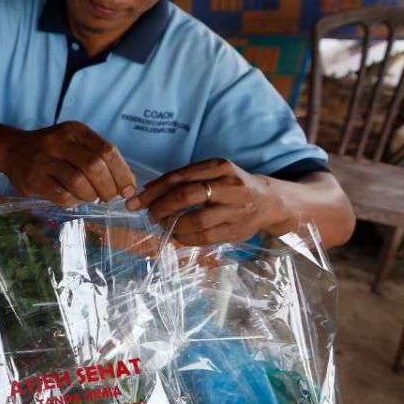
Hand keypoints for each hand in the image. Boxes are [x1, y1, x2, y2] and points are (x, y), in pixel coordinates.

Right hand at [0, 122, 136, 205]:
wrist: (11, 148)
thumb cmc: (51, 148)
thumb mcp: (74, 141)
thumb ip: (99, 157)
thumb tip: (128, 183)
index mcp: (75, 131)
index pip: (107, 151)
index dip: (122, 173)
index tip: (128, 189)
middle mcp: (59, 142)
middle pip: (94, 166)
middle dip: (109, 187)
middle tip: (110, 197)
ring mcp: (44, 161)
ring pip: (78, 182)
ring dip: (92, 196)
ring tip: (92, 198)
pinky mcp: (34, 180)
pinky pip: (62, 195)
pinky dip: (74, 201)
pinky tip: (75, 198)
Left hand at [125, 157, 288, 244]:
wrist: (269, 201)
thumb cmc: (230, 186)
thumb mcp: (211, 173)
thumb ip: (183, 179)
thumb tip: (147, 191)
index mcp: (219, 166)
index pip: (177, 177)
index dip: (152, 191)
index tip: (134, 201)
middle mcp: (229, 185)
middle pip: (185, 196)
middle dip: (160, 207)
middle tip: (148, 214)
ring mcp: (235, 209)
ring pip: (195, 219)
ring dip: (172, 225)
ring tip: (163, 224)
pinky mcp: (237, 229)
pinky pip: (205, 236)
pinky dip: (185, 237)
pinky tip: (177, 234)